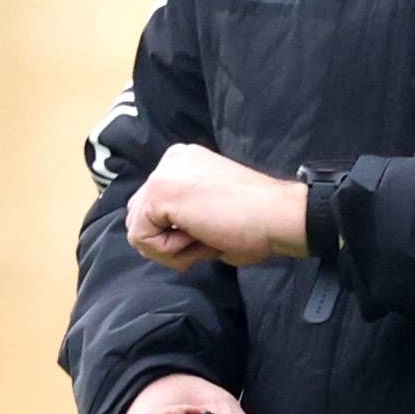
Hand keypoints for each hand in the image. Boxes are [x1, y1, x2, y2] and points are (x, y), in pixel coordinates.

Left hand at [124, 144, 310, 270]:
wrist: (276, 214)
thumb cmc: (254, 220)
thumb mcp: (208, 210)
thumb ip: (179, 216)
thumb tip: (151, 241)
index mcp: (183, 162)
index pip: (153, 209)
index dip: (175, 234)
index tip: (211, 228)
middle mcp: (169, 161)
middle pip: (139, 218)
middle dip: (166, 241)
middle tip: (206, 237)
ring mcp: (162, 174)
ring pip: (138, 231)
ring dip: (169, 249)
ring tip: (204, 237)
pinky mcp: (158, 191)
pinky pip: (141, 239)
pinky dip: (168, 252)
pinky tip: (199, 236)